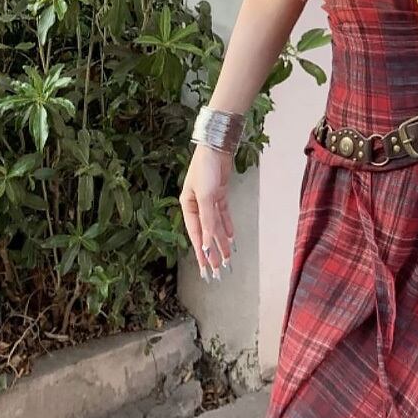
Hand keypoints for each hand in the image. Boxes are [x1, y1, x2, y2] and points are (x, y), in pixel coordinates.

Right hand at [179, 144, 235, 278]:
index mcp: (188, 206)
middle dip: (212, 251)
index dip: (201, 252)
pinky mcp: (219, 194)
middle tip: (217, 270)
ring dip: (221, 242)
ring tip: (227, 258)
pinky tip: (230, 238)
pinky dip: (226, 226)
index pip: (196, 235)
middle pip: (205, 233)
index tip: (205, 268)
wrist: (216, 147)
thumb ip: (207, 220)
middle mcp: (197, 205)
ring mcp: (209, 200)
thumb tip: (206, 242)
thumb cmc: (205, 169)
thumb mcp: (206, 196)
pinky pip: (223, 215)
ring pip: (215, 226)